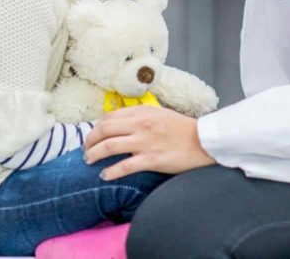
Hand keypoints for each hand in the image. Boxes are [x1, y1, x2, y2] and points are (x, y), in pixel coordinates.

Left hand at [83, 106, 216, 179]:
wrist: (203, 142)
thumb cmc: (183, 129)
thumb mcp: (160, 114)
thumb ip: (140, 116)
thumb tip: (120, 122)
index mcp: (143, 112)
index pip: (109, 116)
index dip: (96, 127)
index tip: (93, 136)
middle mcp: (141, 125)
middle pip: (104, 130)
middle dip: (90, 141)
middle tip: (86, 150)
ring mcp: (145, 142)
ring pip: (108, 146)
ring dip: (94, 155)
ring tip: (89, 161)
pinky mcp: (151, 159)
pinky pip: (124, 166)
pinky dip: (110, 172)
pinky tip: (104, 176)